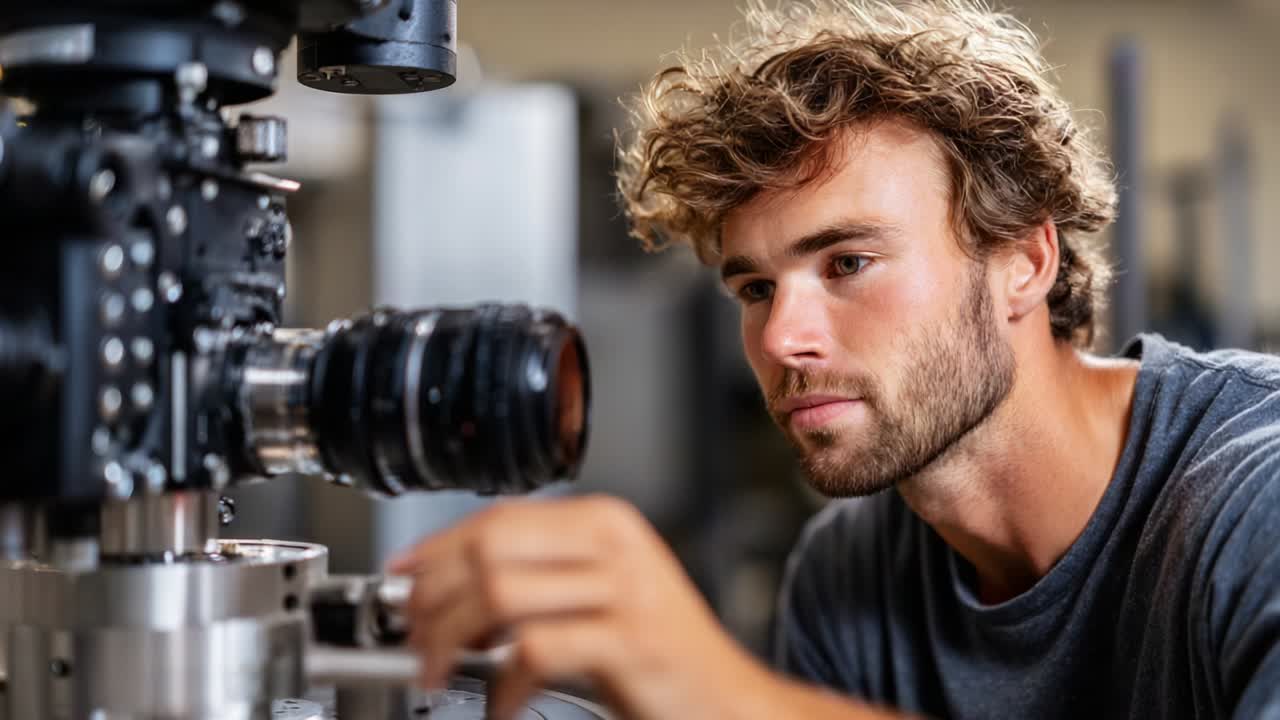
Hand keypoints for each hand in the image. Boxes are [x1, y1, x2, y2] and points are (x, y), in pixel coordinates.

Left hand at [385, 494, 768, 719]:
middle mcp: (615, 543)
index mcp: (605, 521)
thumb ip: (538, 578)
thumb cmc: (658, 653)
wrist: (729, 701)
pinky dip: (503, 683)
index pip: (497, 518)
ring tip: (441, 670)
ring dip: (452, 639)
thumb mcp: (599, 596)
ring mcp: (626, 589)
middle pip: (489, 549)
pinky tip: (503, 702)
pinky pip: (535, 650)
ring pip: (500, 594)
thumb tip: (447, 584)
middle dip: (435, 596)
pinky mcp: (631, 640)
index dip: (437, 550)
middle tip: (415, 637)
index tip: (403, 580)